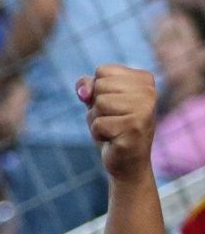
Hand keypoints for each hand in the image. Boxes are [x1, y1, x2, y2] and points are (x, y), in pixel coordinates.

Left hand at [77, 65, 156, 182]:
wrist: (127, 162)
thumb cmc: (113, 126)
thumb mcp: (98, 101)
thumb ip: (88, 86)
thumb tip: (84, 92)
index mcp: (144, 79)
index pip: (102, 71)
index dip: (97, 91)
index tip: (113, 105)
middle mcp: (149, 92)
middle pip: (99, 87)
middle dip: (96, 106)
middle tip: (112, 120)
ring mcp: (144, 110)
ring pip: (98, 105)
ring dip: (96, 121)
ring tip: (113, 129)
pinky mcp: (134, 128)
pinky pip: (98, 124)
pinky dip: (98, 134)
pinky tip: (113, 139)